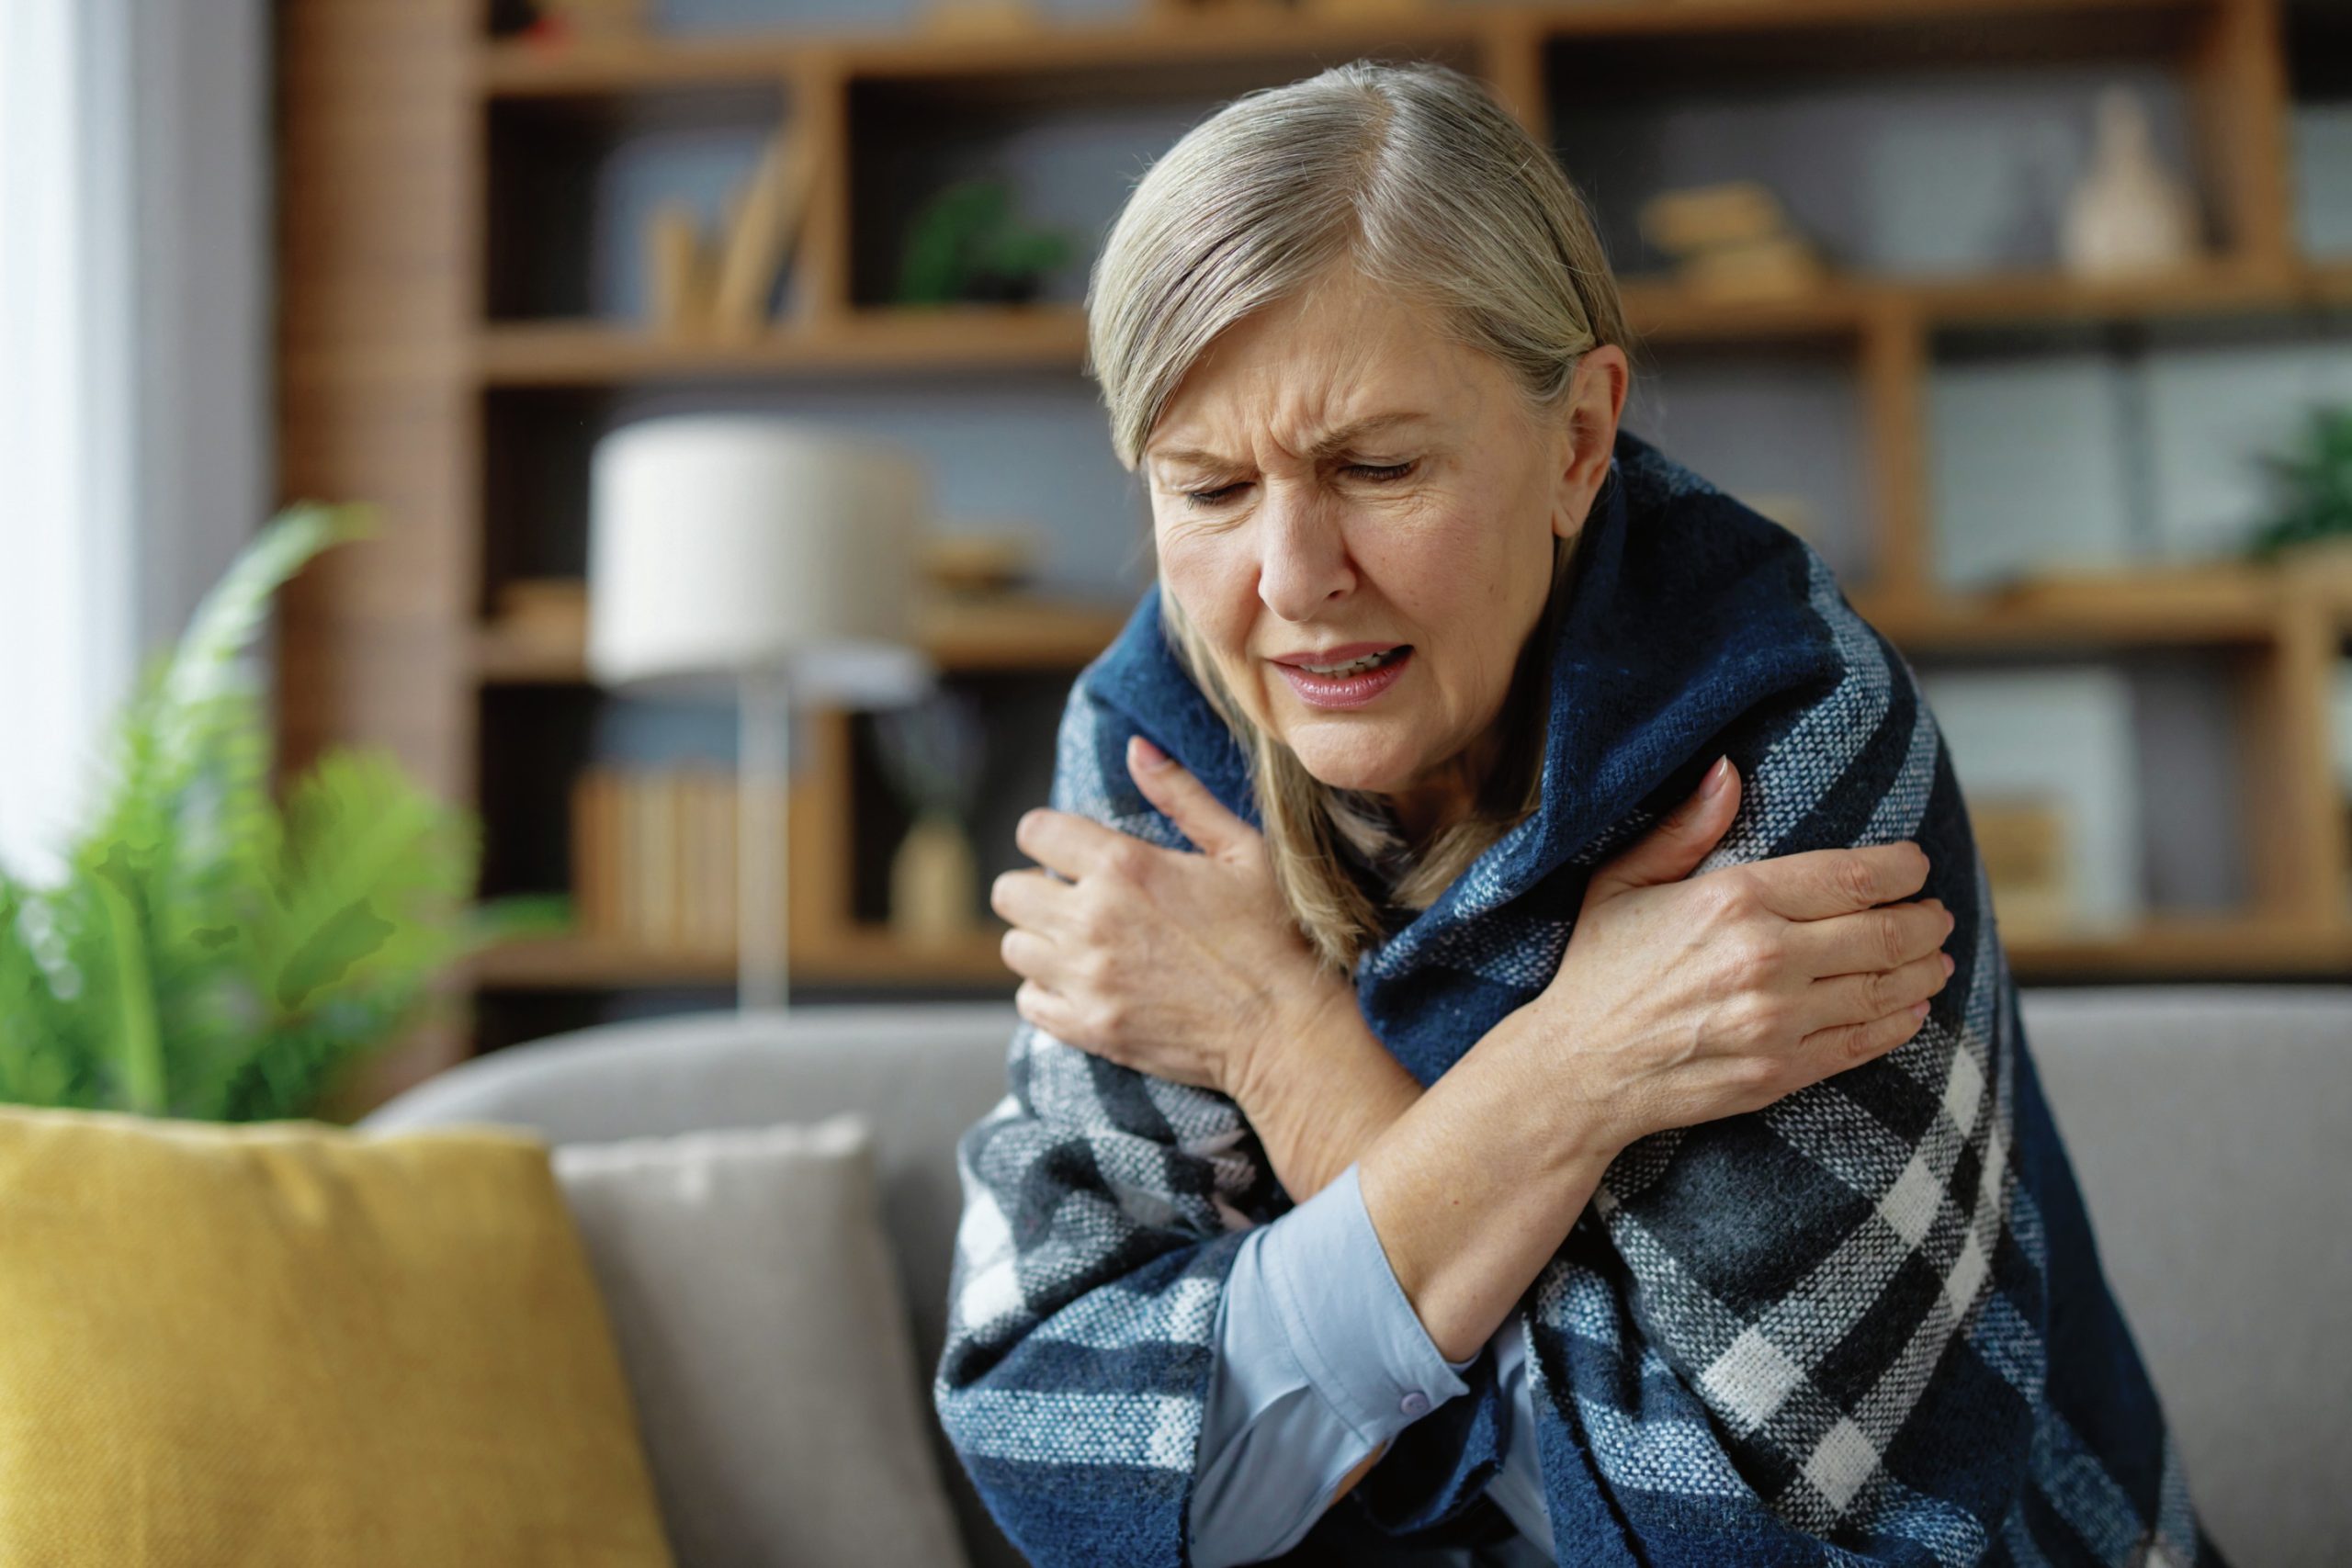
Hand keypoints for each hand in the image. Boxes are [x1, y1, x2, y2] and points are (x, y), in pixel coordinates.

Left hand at [989, 734, 1334, 1098]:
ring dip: (1040, 940)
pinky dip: (1046, 991)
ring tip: (1078, 943)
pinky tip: (1083, 984)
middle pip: (1009, 892)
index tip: (1067, 851)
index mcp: (1125, 866)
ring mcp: (1087, 979)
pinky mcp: (1089, 1028)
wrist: (1285, 1029)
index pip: (1035, 831)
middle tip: (1072, 898)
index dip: (1048, 835)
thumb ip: (1182, 795)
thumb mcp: (1242, 849)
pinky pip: (1028, 1002)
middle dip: (1035, 888)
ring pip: (1014, 948)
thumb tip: (1135, 746)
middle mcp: (1092, 920)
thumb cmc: (1273, 934)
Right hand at [1523, 755, 1953, 1155]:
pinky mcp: (1782, 1073)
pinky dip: (1899, 1023)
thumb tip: (1727, 770)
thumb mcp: (1623, 882)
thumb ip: (1685, 827)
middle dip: (1924, 919)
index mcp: (1734, 901)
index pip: (1850, 876)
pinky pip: (1861, 1042)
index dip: (1900, 869)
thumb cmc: (1598, 972)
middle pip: (1882, 933)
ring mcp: (1779, 1021)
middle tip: (1936, 913)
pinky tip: (1912, 1008)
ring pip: (1883, 988)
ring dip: (1923, 969)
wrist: (1579, 1072)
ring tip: (1937, 957)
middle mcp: (1766, 959)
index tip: (1915, 865)